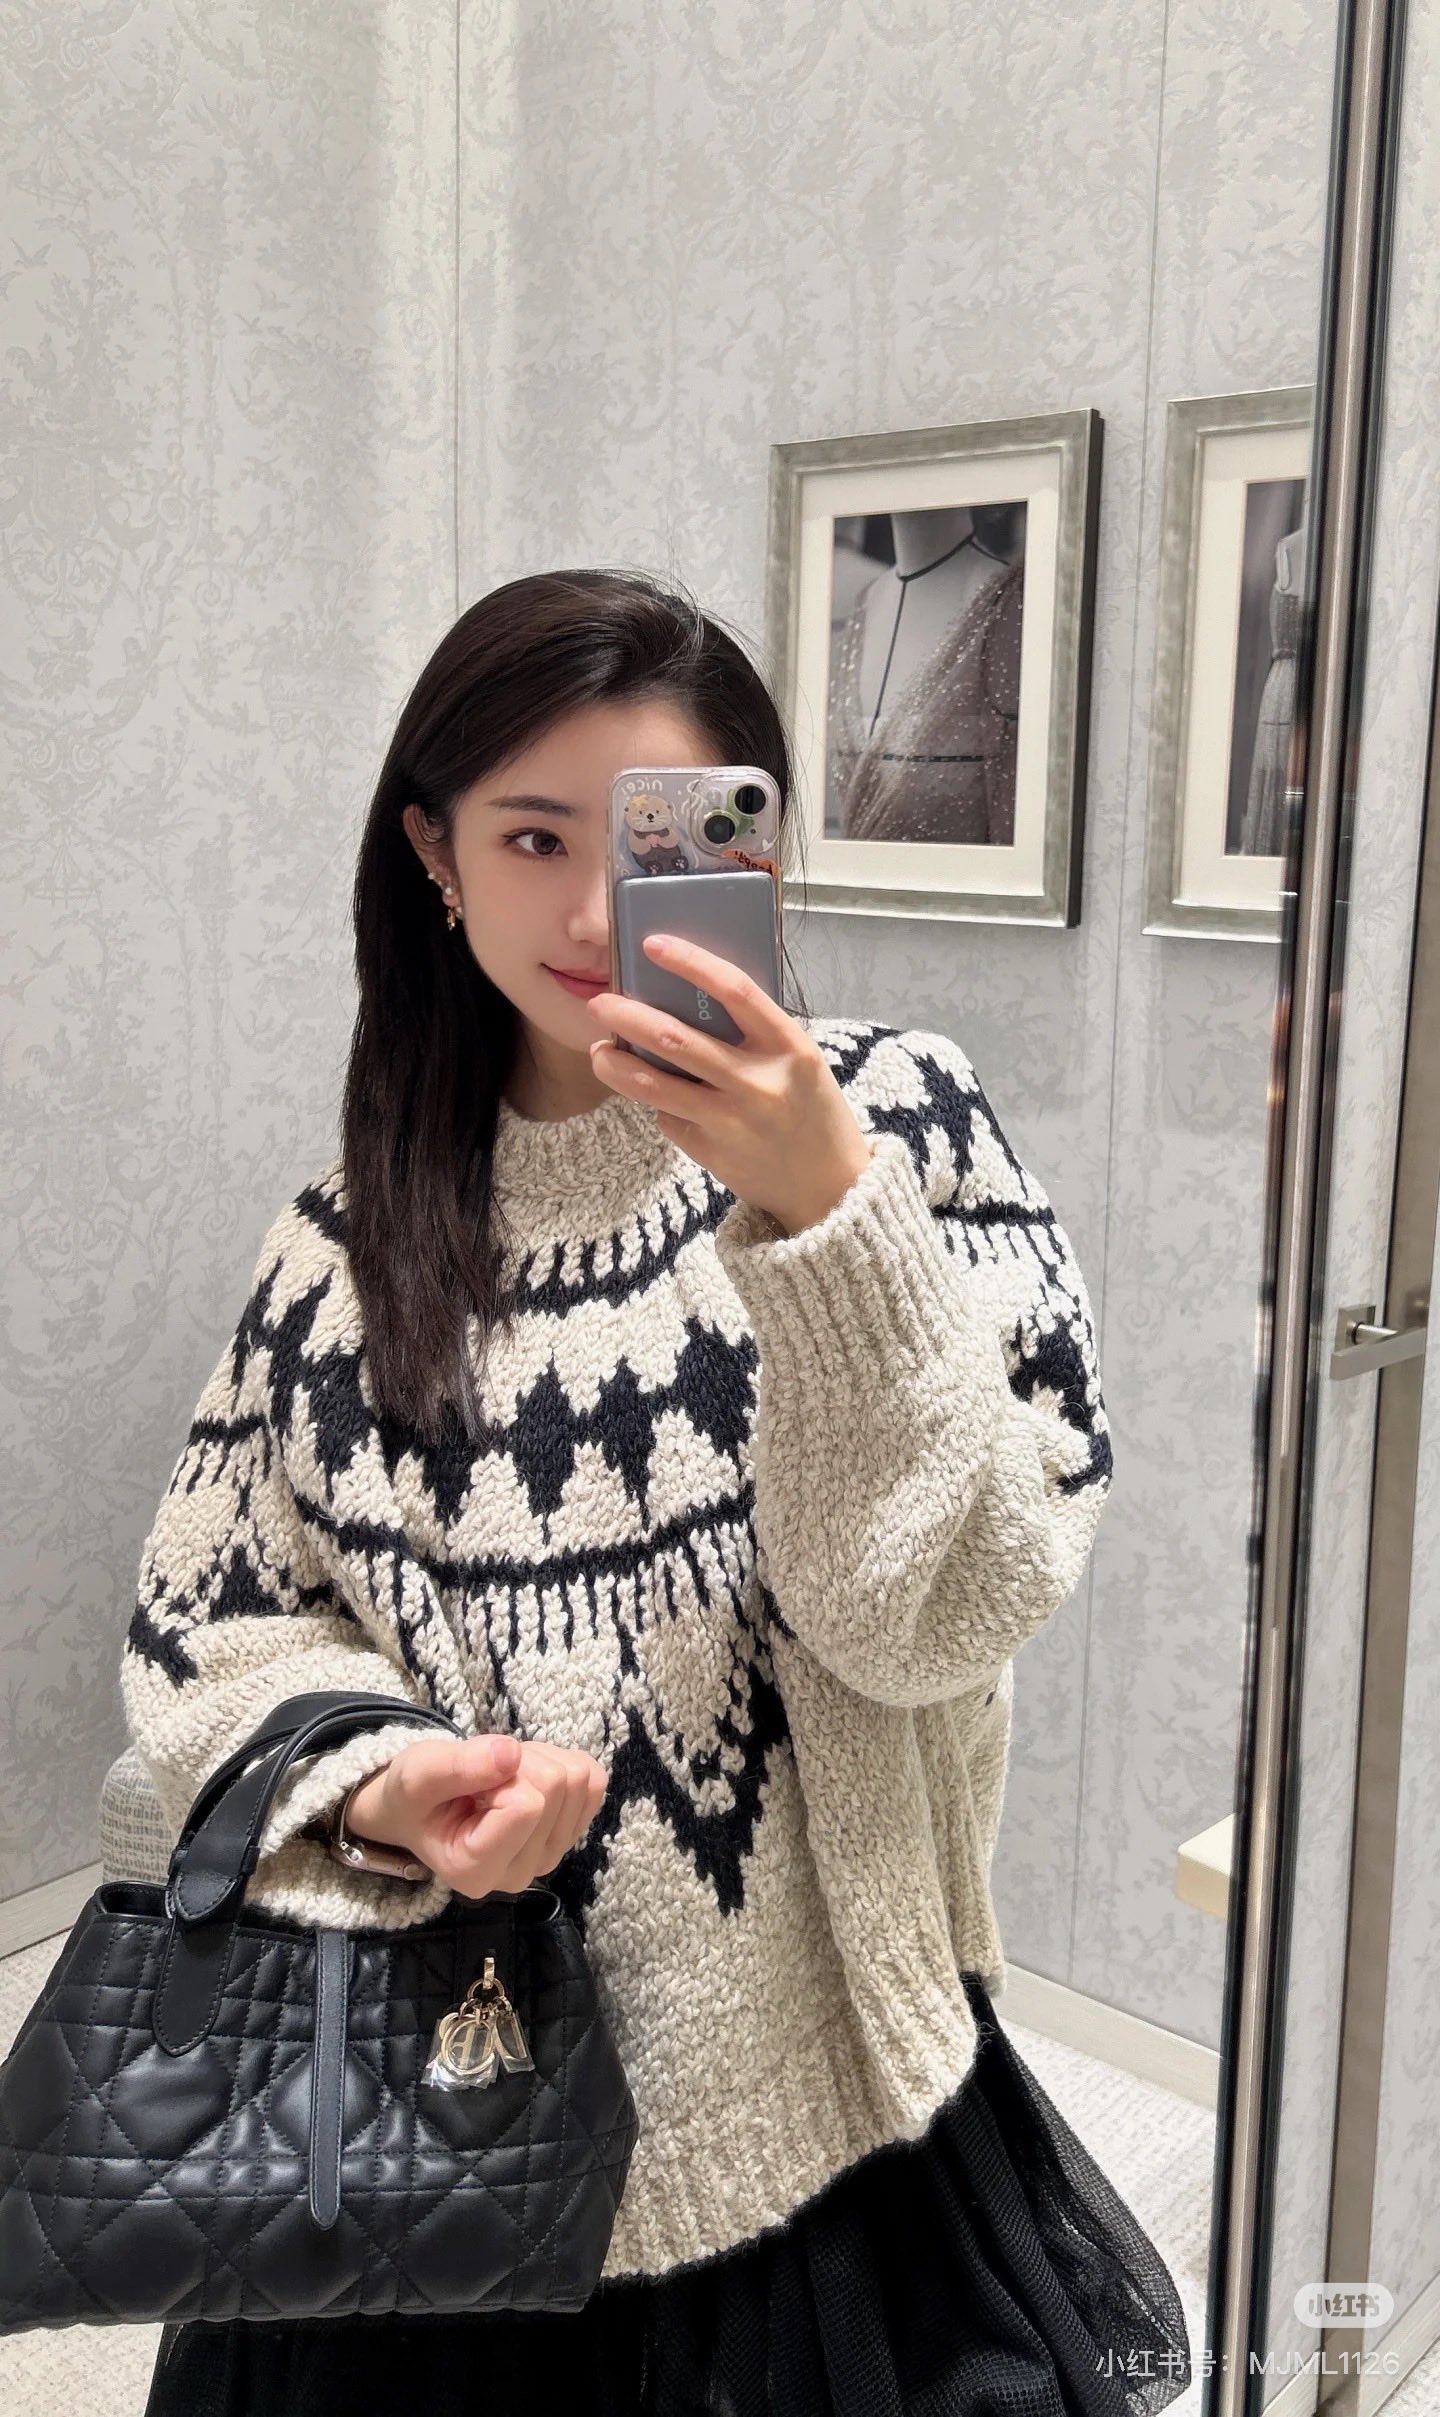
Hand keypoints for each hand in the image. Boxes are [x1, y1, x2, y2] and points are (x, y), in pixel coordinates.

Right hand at [348, 1733, 607, 1899]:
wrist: (423, 1809)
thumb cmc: (415, 1796)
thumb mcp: (417, 1774)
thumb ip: (457, 1767)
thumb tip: (510, 1754)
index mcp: (477, 1871)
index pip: (527, 1804)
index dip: (500, 1774)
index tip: (471, 1785)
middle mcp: (520, 1874)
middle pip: (556, 1786)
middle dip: (520, 1763)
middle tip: (484, 1777)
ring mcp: (550, 1855)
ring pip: (578, 1778)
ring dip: (537, 1761)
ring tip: (499, 1779)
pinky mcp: (571, 1832)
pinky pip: (592, 1778)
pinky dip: (557, 1761)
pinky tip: (522, 1778)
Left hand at [584, 933, 874, 1234]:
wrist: (830, 1186)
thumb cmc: (810, 1109)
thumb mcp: (799, 1059)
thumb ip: (754, 1033)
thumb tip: (685, 1000)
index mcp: (788, 1046)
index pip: (734, 990)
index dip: (690, 963)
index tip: (653, 944)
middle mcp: (758, 1082)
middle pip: (676, 1039)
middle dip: (628, 1016)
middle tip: (601, 1003)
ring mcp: (731, 1120)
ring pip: (655, 1085)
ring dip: (616, 1065)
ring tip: (600, 1052)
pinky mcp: (710, 1151)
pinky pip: (668, 1117)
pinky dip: (659, 1103)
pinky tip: (663, 1099)